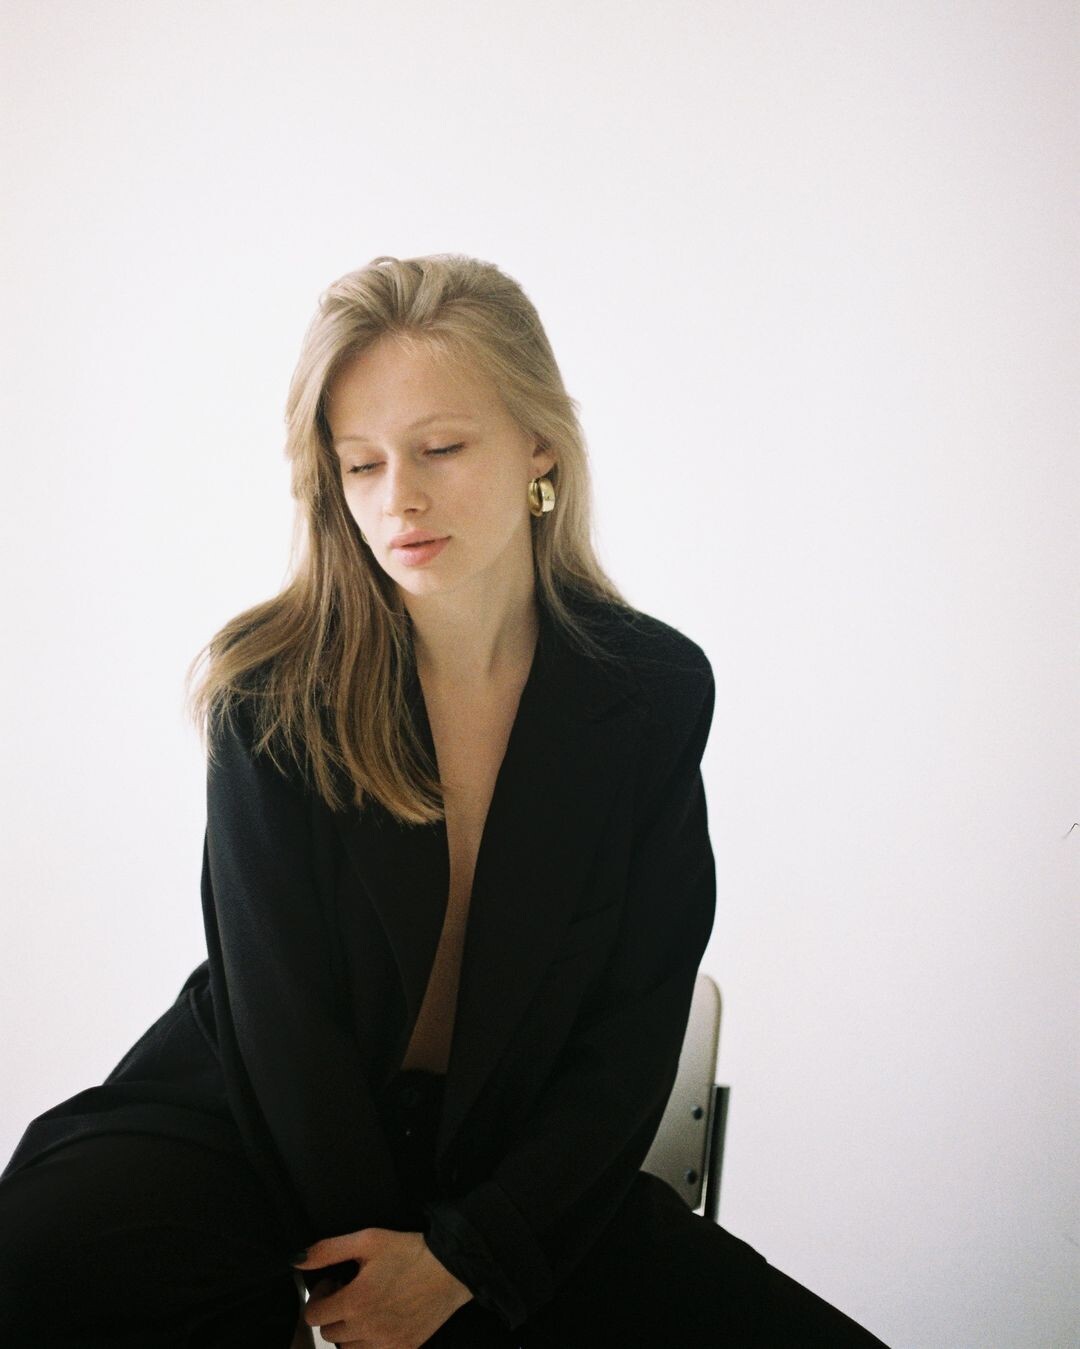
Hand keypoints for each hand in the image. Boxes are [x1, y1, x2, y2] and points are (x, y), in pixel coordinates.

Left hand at [293, 1228, 472, 1347]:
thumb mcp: (368, 1239)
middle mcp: (366, 1329)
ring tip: (366, 1306)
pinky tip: (382, 1320)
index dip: (320, 1296)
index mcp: (355, 1302)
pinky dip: (369, 1342)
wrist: (452, 1268)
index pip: (313, 1316)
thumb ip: (328, 1249)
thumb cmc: (409, 1251)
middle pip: (329, 1332)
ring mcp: (385, 1344)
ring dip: (349, 1330)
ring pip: (348, 1348)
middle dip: (334, 1311)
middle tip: (351, 1291)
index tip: (335, 1282)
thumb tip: (296, 1259)